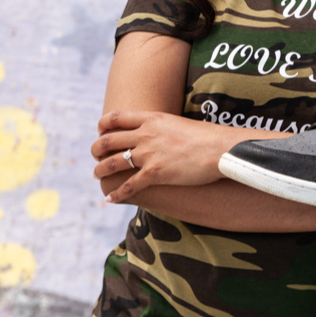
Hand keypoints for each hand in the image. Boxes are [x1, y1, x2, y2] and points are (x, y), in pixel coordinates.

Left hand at [93, 110, 239, 202]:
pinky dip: (117, 193)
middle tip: (95, 156)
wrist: (220, 149)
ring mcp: (149, 155)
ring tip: (97, 175)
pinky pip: (129, 185)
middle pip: (108, 140)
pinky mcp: (155, 174)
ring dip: (101, 170)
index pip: (116, 117)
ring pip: (113, 162)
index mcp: (151, 119)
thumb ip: (163, 127)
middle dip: (96, 149)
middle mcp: (145, 135)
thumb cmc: (207, 137)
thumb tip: (159, 134)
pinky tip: (110, 199)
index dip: (103, 125)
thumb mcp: (179, 123)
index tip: (100, 132)